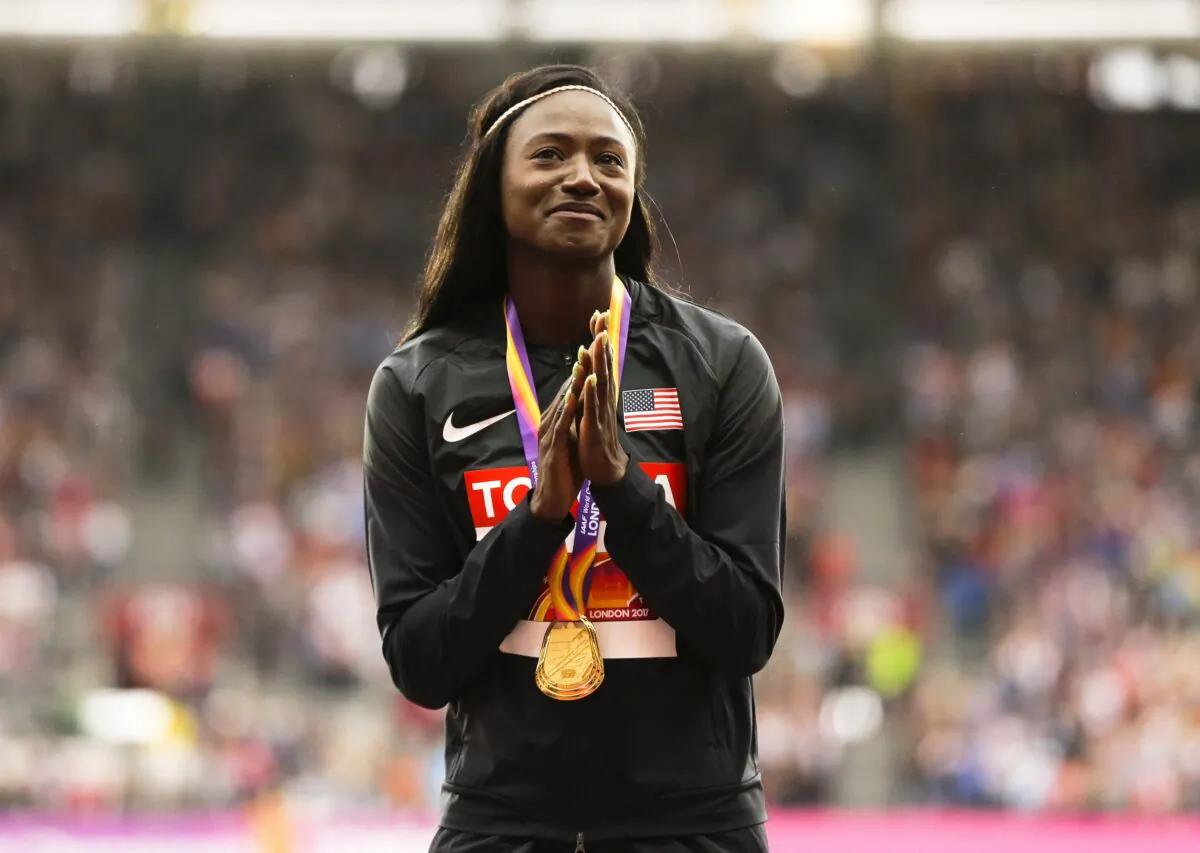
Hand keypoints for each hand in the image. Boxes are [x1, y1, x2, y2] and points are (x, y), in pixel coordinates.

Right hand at [529, 362, 585, 521]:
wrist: (552, 498)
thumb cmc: (565, 469)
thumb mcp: (572, 440)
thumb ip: (575, 422)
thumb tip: (585, 405)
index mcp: (556, 419)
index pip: (571, 390)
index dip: (582, 370)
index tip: (593, 350)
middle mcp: (550, 422)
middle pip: (566, 390)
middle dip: (577, 369)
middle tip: (587, 346)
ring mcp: (550, 433)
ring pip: (562, 404)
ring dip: (572, 384)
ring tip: (581, 363)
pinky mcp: (553, 447)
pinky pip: (561, 425)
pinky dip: (567, 410)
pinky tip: (573, 397)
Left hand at [577, 311, 628, 486]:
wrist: (605, 468)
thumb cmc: (597, 438)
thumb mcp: (592, 408)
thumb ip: (591, 388)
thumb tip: (588, 368)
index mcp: (601, 392)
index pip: (601, 360)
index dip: (599, 338)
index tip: (598, 315)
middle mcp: (603, 397)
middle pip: (603, 363)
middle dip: (602, 340)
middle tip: (602, 316)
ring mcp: (600, 411)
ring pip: (600, 381)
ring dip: (598, 360)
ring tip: (598, 339)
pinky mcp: (594, 426)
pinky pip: (592, 407)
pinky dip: (591, 392)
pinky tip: (589, 378)